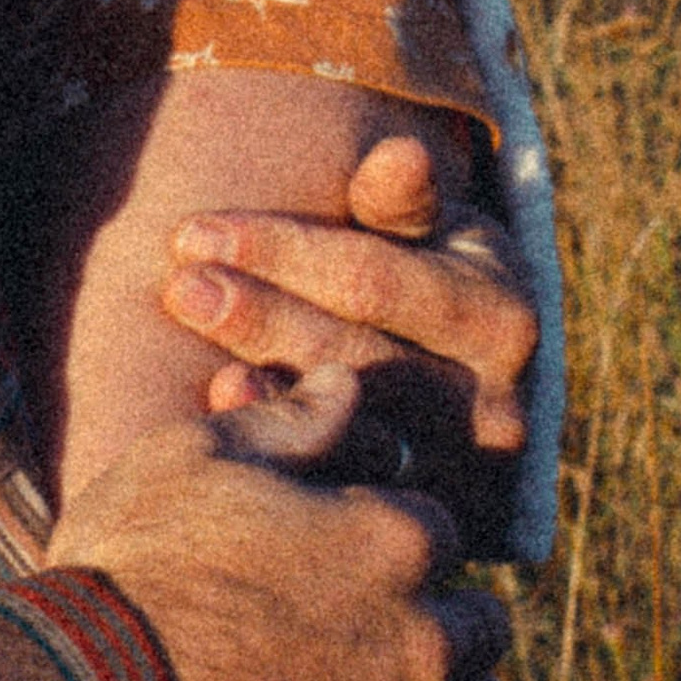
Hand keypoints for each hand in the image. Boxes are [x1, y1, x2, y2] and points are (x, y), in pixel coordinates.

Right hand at [46, 417, 510, 680]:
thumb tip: (350, 383)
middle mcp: (425, 643)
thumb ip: (291, 422)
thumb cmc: (130, 571)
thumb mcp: (192, 459)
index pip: (439, 528)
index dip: (389, 534)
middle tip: (368, 640)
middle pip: (482, 630)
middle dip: (439, 627)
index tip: (340, 552)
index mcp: (393, 541)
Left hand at [164, 134, 537, 545]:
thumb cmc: (433, 281)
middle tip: (179, 287)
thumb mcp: (437, 233)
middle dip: (258, 316)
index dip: (278, 250)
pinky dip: (278, 459)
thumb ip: (404, 204)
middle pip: (351, 357)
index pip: (368, 280)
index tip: (196, 232)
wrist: (476, 388)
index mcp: (500, 320)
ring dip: (261, 392)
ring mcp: (461, 479)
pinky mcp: (424, 526)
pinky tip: (222, 420)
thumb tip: (400, 153)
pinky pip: (340, 491)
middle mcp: (493, 408)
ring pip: (345, 431)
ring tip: (191, 352)